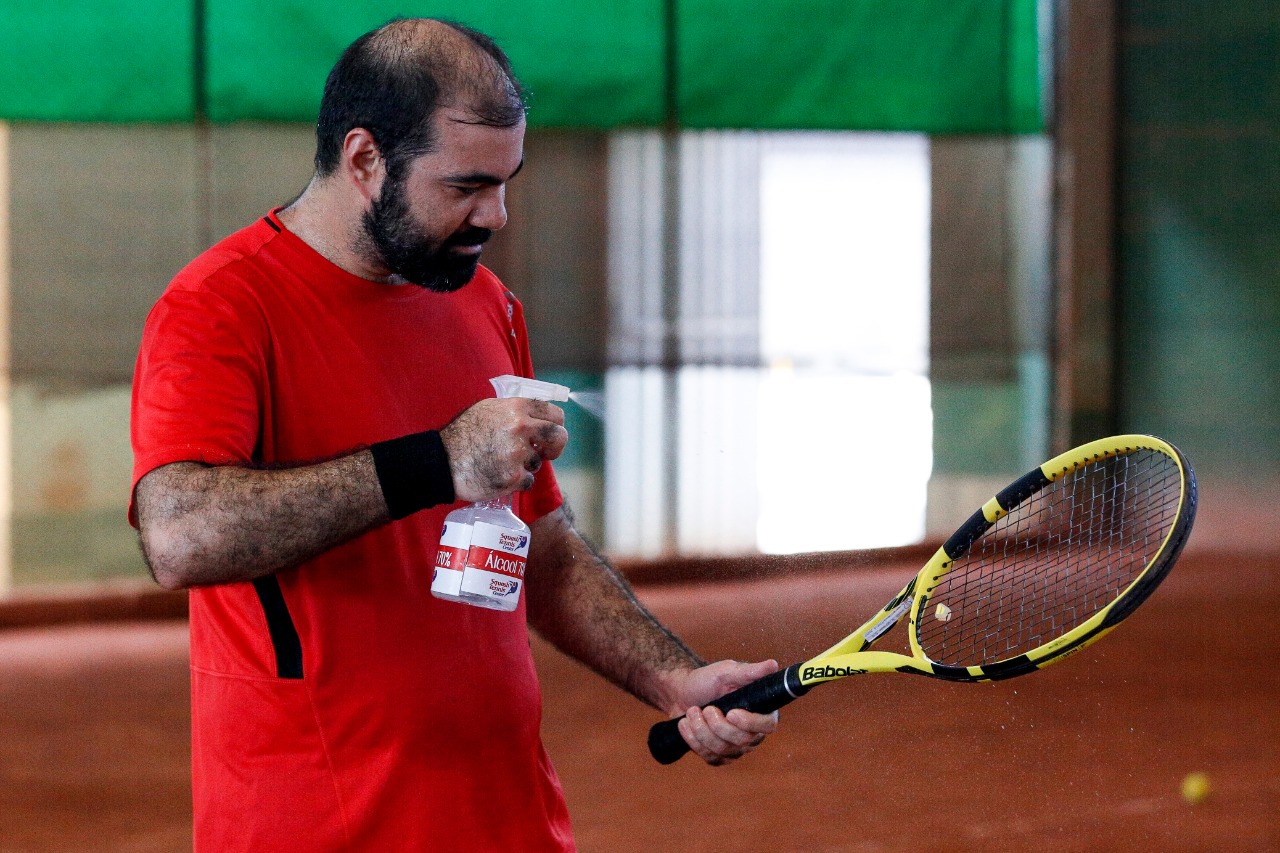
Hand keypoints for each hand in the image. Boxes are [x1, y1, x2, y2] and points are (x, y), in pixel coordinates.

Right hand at [440, 398, 566, 501]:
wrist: (442, 461)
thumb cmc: (462, 435)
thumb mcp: (488, 409)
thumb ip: (514, 410)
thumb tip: (535, 417)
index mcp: (516, 408)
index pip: (555, 413)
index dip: (556, 424)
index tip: (552, 431)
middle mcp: (521, 428)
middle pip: (559, 436)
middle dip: (556, 446)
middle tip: (548, 452)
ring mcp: (518, 454)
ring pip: (539, 462)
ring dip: (526, 465)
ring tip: (503, 463)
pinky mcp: (514, 477)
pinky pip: (528, 481)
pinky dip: (517, 481)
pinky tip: (500, 475)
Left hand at [661, 659, 780, 765]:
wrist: (682, 693)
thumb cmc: (707, 681)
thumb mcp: (726, 672)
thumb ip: (749, 671)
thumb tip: (773, 665)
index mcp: (760, 710)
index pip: (768, 725)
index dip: (750, 723)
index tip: (731, 713)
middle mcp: (752, 733)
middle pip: (742, 740)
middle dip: (717, 725)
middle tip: (705, 708)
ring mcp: (736, 747)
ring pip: (722, 750)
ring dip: (701, 730)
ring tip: (692, 712)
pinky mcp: (719, 756)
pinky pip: (710, 757)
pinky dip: (693, 739)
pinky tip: (686, 724)